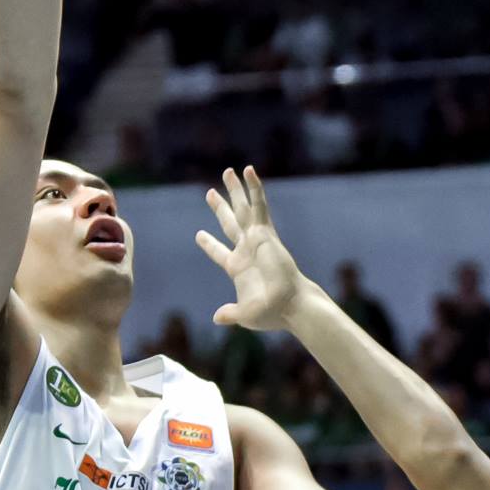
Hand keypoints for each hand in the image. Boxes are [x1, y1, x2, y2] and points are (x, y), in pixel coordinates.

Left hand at [195, 166, 308, 332]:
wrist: (290, 305)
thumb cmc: (271, 313)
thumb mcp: (245, 314)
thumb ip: (230, 314)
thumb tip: (217, 318)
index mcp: (238, 268)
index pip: (220, 252)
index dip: (209, 244)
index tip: (199, 235)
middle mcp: (247, 250)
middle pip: (230, 223)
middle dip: (220, 208)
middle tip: (210, 193)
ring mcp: (257, 240)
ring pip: (243, 209)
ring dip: (236, 191)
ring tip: (228, 171)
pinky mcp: (267, 233)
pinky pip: (260, 206)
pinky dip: (255, 188)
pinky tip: (249, 171)